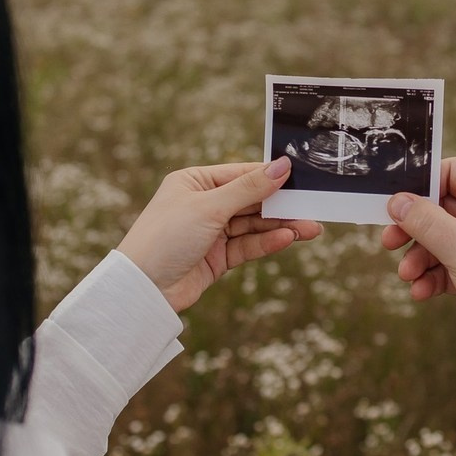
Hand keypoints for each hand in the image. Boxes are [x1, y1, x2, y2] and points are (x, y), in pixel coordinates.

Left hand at [118, 157, 321, 311]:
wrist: (142, 289)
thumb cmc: (165, 237)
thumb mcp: (210, 207)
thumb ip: (249, 189)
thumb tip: (282, 166)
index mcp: (194, 182)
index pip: (241, 174)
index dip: (271, 175)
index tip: (301, 177)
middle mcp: (203, 204)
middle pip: (251, 201)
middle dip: (281, 205)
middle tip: (313, 207)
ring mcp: (210, 232)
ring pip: (253, 225)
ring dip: (280, 226)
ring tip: (309, 228)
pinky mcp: (216, 258)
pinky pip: (247, 246)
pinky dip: (267, 243)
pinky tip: (287, 238)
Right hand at [380, 158, 455, 353]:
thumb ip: (426, 222)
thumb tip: (397, 201)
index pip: (454, 173)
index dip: (423, 186)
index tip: (396, 203)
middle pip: (442, 209)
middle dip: (414, 230)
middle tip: (389, 242)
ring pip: (443, 240)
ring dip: (421, 257)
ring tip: (407, 276)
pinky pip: (452, 266)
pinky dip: (434, 277)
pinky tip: (420, 292)